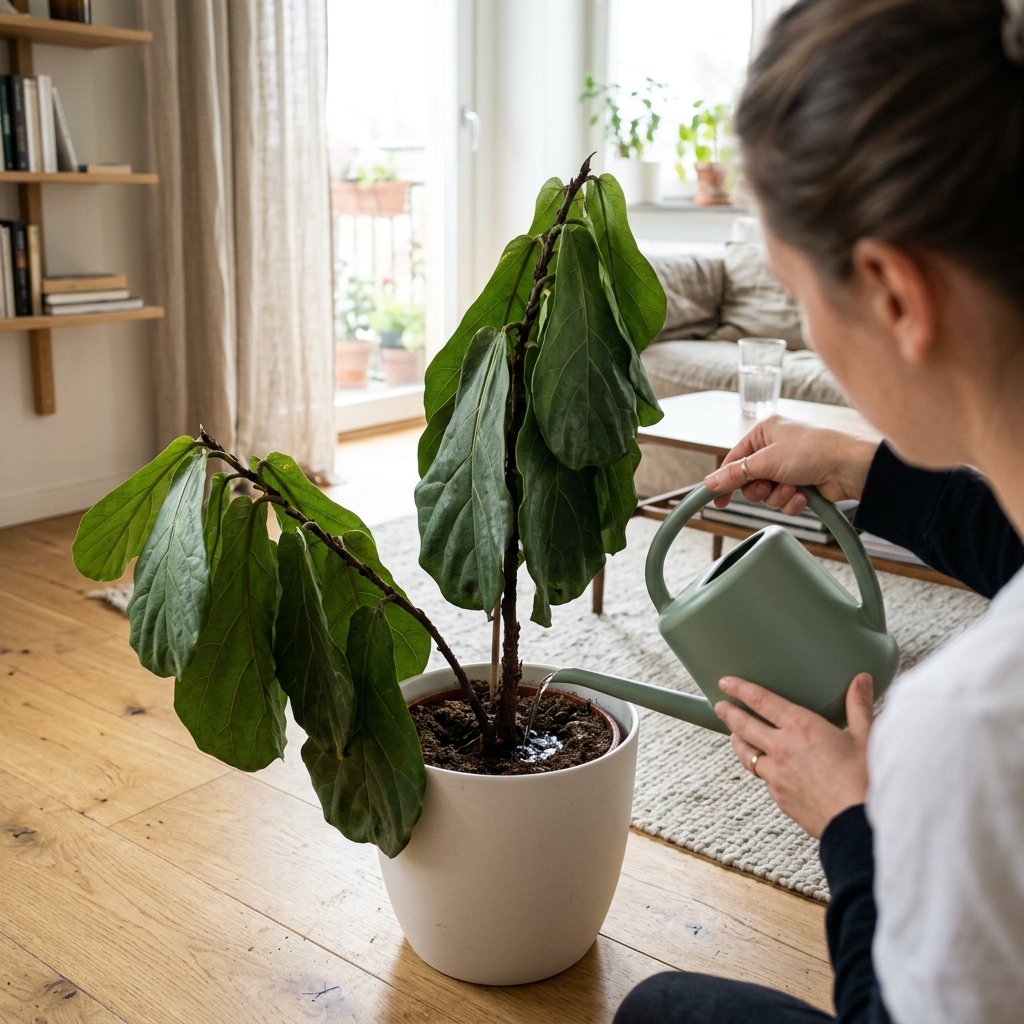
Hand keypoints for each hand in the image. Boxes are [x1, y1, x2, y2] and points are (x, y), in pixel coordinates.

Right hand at [702, 417, 878, 515]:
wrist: (852, 467)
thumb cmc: (814, 451)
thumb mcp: (767, 461)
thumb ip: (736, 474)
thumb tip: (709, 483)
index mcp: (766, 431)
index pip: (735, 458)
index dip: (724, 479)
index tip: (715, 499)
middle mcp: (776, 447)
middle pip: (749, 479)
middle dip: (760, 488)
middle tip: (769, 485)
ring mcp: (790, 467)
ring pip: (767, 493)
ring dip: (778, 495)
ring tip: (794, 488)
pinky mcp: (803, 484)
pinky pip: (784, 500)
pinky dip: (792, 501)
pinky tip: (805, 495)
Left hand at [714, 673, 874, 837]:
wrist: (858, 825)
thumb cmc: (865, 779)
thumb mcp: (866, 737)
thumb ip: (858, 705)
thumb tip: (861, 679)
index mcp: (801, 727)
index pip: (761, 701)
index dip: (740, 689)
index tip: (725, 683)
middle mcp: (782, 748)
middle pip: (744, 726)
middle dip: (729, 713)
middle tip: (719, 705)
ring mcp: (776, 775)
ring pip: (746, 754)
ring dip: (738, 742)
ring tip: (734, 735)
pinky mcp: (779, 797)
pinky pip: (764, 778)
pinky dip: (762, 769)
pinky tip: (766, 768)